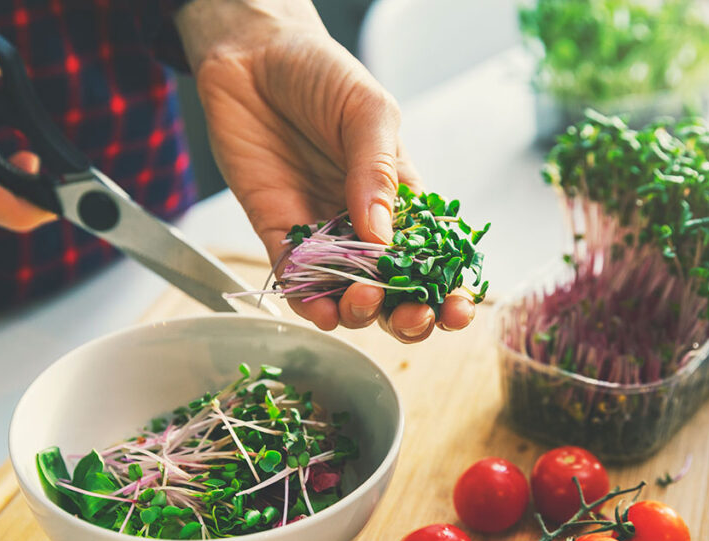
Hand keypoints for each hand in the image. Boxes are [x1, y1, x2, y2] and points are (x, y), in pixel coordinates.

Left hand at [176, 0, 474, 341]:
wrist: (252, 55)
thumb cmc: (321, 74)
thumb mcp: (369, 113)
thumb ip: (378, 172)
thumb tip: (384, 236)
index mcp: (401, 197)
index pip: (433, 256)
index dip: (448, 289)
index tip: (457, 310)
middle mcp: (365, 224)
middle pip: (395, 290)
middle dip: (409, 315)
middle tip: (412, 317)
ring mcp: (322, 233)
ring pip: (347, 294)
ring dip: (360, 312)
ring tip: (362, 302)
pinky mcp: (279, 233)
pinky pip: (296, 281)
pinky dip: (309, 303)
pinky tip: (322, 310)